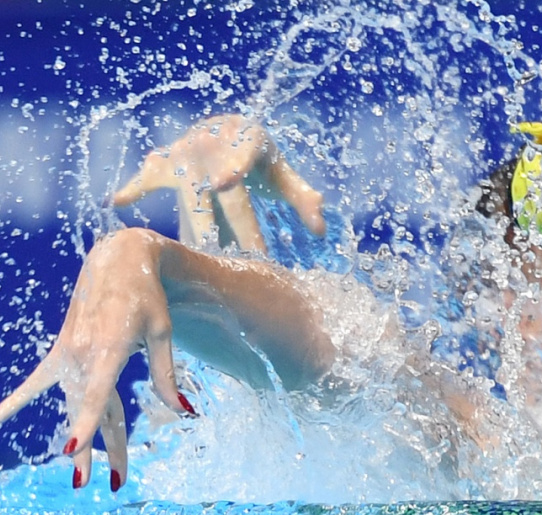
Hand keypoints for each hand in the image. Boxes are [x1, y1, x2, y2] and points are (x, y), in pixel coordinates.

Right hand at [0, 229, 193, 490]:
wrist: (118, 259)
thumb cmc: (148, 297)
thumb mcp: (164, 333)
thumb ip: (167, 376)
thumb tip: (185, 412)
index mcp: (110, 349)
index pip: (96, 394)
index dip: (84, 424)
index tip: (72, 450)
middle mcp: (82, 355)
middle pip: (95, 411)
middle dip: (104, 450)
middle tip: (119, 485)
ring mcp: (68, 354)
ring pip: (77, 405)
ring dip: (84, 439)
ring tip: (90, 478)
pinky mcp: (62, 351)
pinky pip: (35, 383)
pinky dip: (13, 403)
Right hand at [112, 115, 324, 252]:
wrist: (224, 128)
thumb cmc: (260, 161)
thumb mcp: (282, 174)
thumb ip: (303, 199)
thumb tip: (322, 231)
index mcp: (247, 139)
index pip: (242, 157)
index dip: (234, 167)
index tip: (225, 182)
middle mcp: (212, 142)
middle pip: (214, 189)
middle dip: (222, 223)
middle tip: (235, 257)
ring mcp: (185, 151)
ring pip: (185, 192)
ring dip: (192, 224)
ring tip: (198, 253)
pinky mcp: (165, 161)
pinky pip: (148, 176)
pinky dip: (135, 186)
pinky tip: (118, 201)